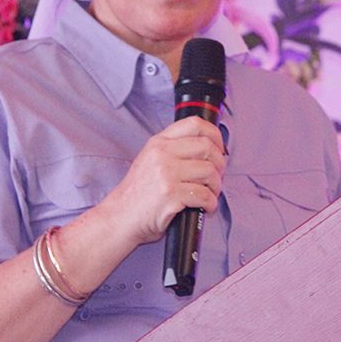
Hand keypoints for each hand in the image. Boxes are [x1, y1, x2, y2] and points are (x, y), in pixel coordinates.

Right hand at [93, 117, 226, 248]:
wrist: (121, 217)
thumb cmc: (139, 193)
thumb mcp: (151, 160)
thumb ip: (174, 150)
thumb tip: (209, 149)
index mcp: (159, 142)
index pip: (194, 124)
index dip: (215, 135)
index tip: (220, 148)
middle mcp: (162, 154)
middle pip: (207, 147)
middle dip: (220, 164)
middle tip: (217, 177)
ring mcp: (166, 174)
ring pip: (209, 171)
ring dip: (216, 186)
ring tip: (210, 194)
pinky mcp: (171, 195)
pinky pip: (204, 195)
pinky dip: (210, 203)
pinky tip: (206, 207)